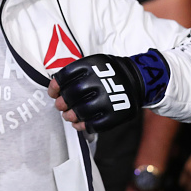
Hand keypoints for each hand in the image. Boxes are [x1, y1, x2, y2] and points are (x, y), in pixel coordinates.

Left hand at [51, 50, 168, 132]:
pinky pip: (94, 125)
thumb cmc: (107, 73)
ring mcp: (108, 99)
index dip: (55, 86)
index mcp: (91, 66)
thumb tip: (55, 90)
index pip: (65, 76)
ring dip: (70, 116)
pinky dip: (83, 126)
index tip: (53, 93)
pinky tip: (80, 123)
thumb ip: (74, 74)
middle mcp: (99, 81)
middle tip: (61, 106)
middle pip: (71, 95)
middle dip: (62, 103)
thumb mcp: (92, 64)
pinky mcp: (115, 114)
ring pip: (80, 111)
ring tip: (69, 116)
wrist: (136, 79)